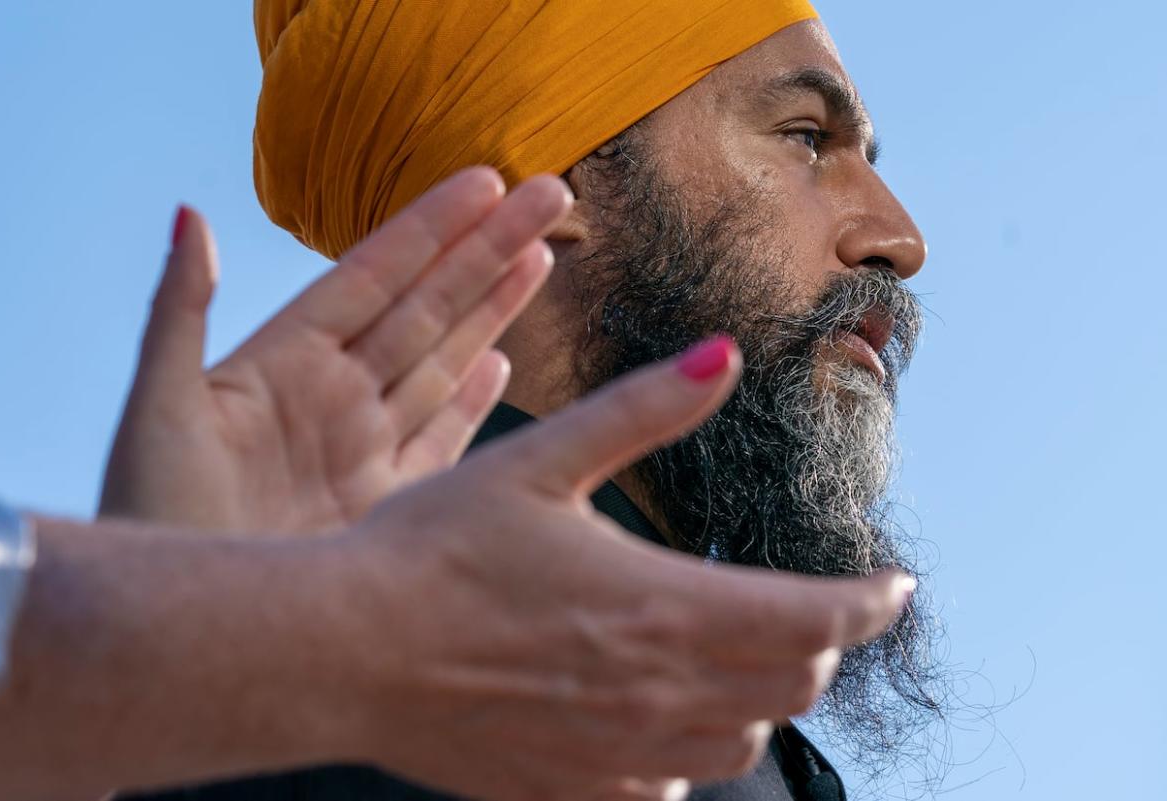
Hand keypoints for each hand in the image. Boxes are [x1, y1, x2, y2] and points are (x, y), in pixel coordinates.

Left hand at [101, 168, 570, 531]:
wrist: (186, 637)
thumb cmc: (154, 520)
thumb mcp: (159, 409)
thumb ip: (179, 311)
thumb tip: (188, 213)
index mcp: (284, 362)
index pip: (372, 276)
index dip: (430, 228)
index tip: (485, 180)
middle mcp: (334, 397)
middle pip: (427, 307)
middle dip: (488, 251)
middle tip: (550, 195)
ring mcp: (365, 451)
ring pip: (445, 362)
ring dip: (493, 310)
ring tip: (539, 256)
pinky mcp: (388, 507)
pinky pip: (440, 441)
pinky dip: (472, 403)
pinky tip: (499, 365)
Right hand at [336, 337, 915, 800]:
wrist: (341, 650)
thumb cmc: (432, 548)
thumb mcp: (541, 457)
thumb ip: (646, 410)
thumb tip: (727, 356)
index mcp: (663, 605)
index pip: (818, 618)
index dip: (872, 601)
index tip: (892, 583)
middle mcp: (657, 692)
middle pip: (794, 686)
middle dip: (820, 644)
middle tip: (807, 606)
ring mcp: (616, 753)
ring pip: (740, 746)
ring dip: (760, 698)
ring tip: (736, 655)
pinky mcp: (569, 789)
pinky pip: (666, 791)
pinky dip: (689, 753)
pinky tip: (657, 717)